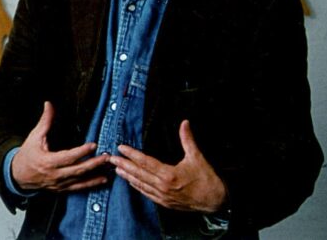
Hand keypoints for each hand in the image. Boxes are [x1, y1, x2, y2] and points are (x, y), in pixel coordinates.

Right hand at [12, 102, 109, 191]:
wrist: (18, 175)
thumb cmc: (27, 155)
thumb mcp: (34, 136)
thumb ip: (45, 121)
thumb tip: (49, 105)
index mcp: (48, 161)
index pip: (68, 157)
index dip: (81, 152)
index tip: (93, 145)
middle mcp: (55, 174)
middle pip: (78, 170)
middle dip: (94, 163)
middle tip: (106, 157)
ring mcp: (59, 184)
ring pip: (80, 180)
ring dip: (96, 174)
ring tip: (109, 167)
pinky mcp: (61, 189)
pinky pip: (78, 188)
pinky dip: (91, 184)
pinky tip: (102, 179)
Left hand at [110, 120, 226, 212]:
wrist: (215, 201)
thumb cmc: (207, 179)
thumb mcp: (197, 157)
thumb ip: (187, 139)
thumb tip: (184, 123)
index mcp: (169, 174)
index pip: (145, 162)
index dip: (132, 154)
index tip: (121, 148)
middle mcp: (162, 186)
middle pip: (138, 174)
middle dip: (123, 165)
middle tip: (110, 159)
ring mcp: (162, 196)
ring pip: (140, 185)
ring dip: (127, 176)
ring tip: (117, 170)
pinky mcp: (164, 203)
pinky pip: (147, 194)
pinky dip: (137, 187)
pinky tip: (131, 182)